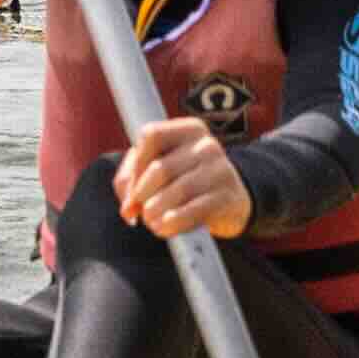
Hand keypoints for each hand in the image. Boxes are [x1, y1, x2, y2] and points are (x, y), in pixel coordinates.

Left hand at [109, 114, 247, 239]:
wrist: (230, 203)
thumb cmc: (184, 181)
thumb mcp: (155, 170)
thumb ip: (130, 180)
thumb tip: (128, 208)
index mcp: (188, 130)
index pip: (152, 135)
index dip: (136, 165)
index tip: (134, 186)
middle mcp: (207, 145)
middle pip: (161, 168)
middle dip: (142, 194)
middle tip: (141, 210)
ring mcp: (221, 170)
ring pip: (177, 191)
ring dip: (155, 211)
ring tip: (151, 221)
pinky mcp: (227, 197)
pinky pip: (192, 211)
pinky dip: (173, 223)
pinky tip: (165, 227)